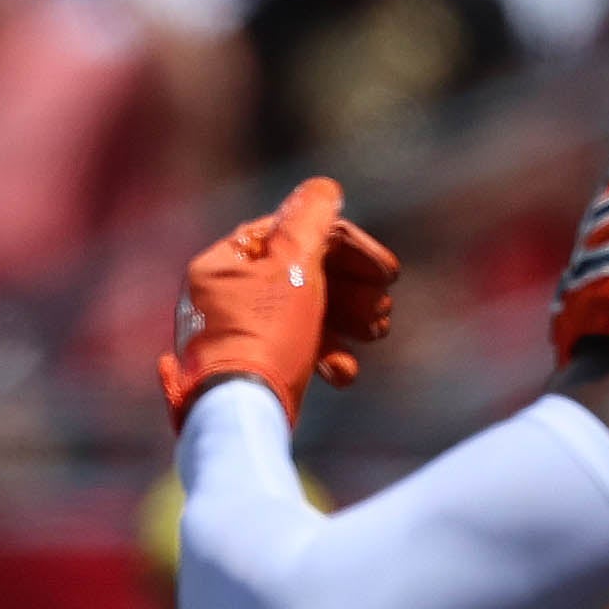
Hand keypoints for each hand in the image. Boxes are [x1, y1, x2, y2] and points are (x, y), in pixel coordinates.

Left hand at [157, 174, 400, 430]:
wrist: (241, 418)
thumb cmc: (265, 336)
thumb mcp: (292, 266)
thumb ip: (311, 220)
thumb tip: (324, 189)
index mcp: (222, 263)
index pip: (293, 236)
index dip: (347, 248)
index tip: (388, 274)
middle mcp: (220, 296)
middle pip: (300, 276)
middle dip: (351, 290)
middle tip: (384, 311)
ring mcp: (232, 336)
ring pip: (301, 315)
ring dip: (346, 323)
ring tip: (378, 334)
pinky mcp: (247, 372)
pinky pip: (290, 351)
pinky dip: (323, 356)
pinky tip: (344, 374)